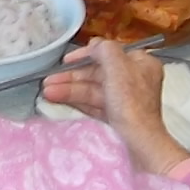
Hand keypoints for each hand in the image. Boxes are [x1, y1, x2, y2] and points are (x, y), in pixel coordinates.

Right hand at [39, 40, 189, 178]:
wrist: (139, 144)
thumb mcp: (118, 66)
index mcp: (141, 64)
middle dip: (72, 77)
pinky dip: (77, 101)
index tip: (67, 60)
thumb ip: (104, 49)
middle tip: (49, 80)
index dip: (87, 54)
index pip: (111, 53)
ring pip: (93, 90)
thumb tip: (94, 45)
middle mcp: (134, 80)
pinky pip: (94, 105)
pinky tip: (58, 99)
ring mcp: (126, 101)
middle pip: (98, 73)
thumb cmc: (132, 102)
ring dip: (70, 89)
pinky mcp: (117, 118)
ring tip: (47, 91)